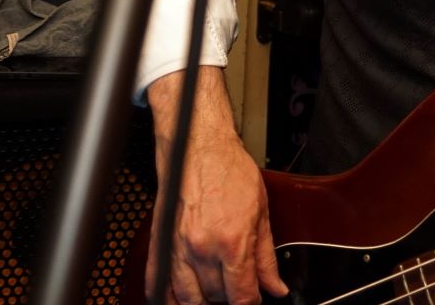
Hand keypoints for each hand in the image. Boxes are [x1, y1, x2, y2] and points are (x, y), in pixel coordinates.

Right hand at [147, 70, 288, 303]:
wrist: (200, 146)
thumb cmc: (229, 170)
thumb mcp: (261, 212)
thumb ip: (267, 256)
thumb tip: (276, 286)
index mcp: (232, 242)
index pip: (241, 296)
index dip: (251, 302)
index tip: (255, 298)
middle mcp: (202, 249)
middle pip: (216, 299)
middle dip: (230, 297)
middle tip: (237, 285)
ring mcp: (178, 249)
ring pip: (187, 298)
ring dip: (203, 300)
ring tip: (214, 289)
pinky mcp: (161, 243)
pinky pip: (157, 284)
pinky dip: (168, 297)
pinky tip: (179, 297)